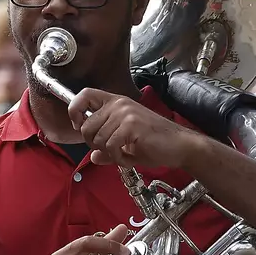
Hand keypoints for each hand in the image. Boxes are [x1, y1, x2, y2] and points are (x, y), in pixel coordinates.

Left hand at [66, 88, 195, 168]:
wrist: (181, 146)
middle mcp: (119, 104)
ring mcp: (125, 114)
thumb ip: (107, 147)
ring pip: (97, 139)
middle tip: (111, 150)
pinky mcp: (131, 126)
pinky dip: (118, 159)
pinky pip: (110, 147)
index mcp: (116, 102)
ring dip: (109, 154)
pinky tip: (130, 157)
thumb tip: (94, 156)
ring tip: (125, 154)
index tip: (78, 126)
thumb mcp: (126, 143)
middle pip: (85, 126)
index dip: (75, 111)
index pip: (84, 95)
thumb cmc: (157, 142)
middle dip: (94, 144)